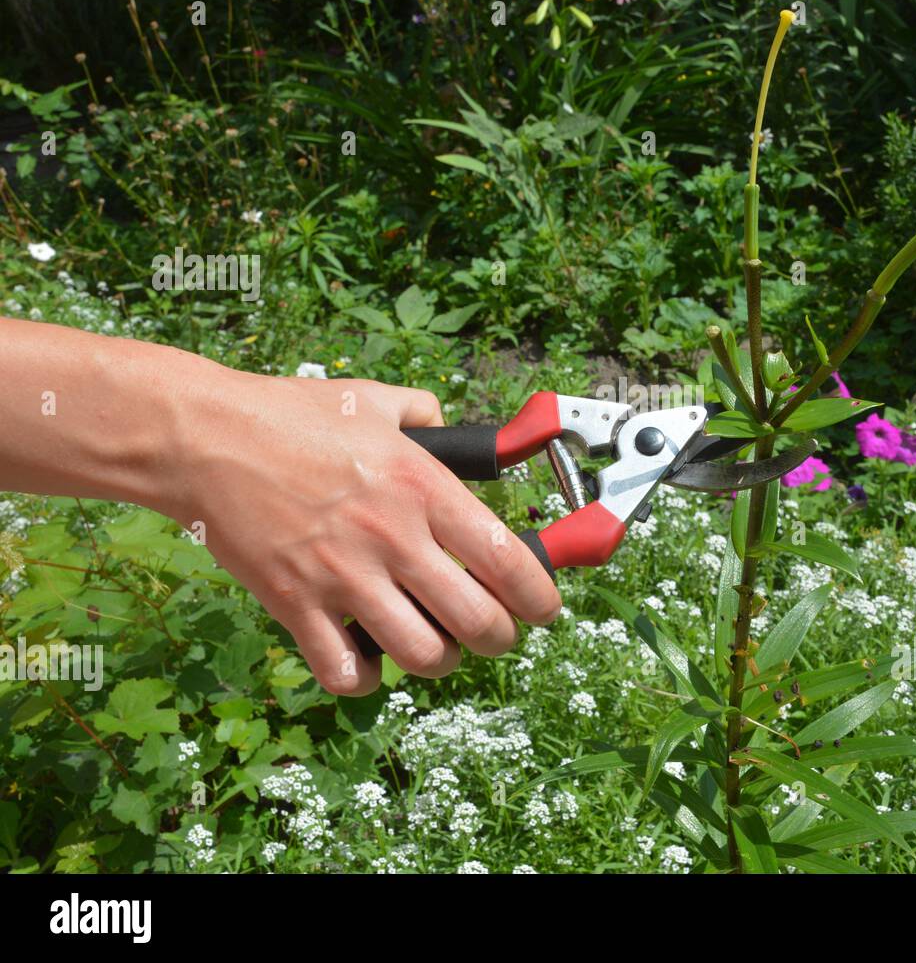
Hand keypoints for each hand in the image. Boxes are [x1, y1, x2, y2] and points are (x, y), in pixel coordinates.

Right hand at [164, 372, 560, 694]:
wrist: (205, 438)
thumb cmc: (289, 415)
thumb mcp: (374, 401)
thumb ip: (426, 416)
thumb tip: (456, 432)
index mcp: (423, 488)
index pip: (507, 559)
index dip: (540, 597)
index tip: (546, 609)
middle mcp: (393, 537)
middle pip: (478, 621)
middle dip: (501, 638)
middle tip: (496, 633)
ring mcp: (344, 577)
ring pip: (423, 655)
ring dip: (440, 660)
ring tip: (436, 646)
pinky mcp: (296, 604)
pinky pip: (345, 672)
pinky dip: (365, 678)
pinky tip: (367, 658)